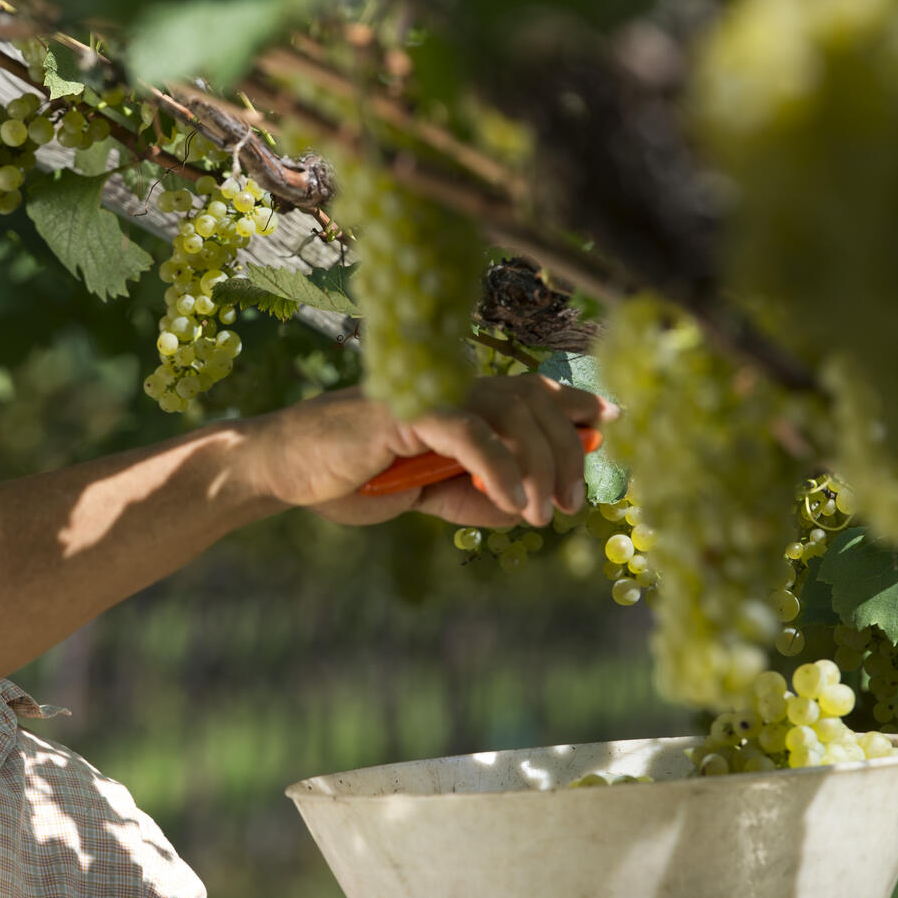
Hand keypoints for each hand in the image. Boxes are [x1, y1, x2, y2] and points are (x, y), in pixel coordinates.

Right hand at [241, 374, 618, 528]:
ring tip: (544, 513)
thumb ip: (477, 497)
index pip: (529, 391)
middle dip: (566, 450)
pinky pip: (468, 431)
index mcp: (457, 398)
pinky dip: (499, 467)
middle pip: (533, 400)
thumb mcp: (430, 497)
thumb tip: (528, 508)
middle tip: (574, 502)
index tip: (610, 421)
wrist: (287, 472)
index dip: (573, 402)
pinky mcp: (404, 410)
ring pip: (509, 410)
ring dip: (539, 463)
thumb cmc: (354, 479)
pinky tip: (513, 505)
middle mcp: (448, 384)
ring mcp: (427, 392)